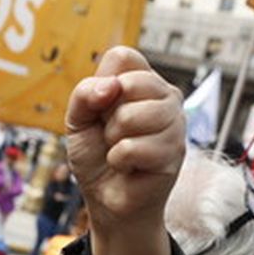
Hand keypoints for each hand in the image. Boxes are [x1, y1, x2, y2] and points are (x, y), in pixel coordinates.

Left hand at [65, 47, 183, 254]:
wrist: (107, 198)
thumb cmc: (96, 155)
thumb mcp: (77, 120)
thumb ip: (85, 94)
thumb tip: (112, 87)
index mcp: (142, 81)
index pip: (123, 56)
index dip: (102, 82)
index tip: (100, 107)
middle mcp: (164, 96)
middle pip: (129, 83)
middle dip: (107, 115)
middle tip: (112, 134)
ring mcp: (175, 122)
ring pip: (132, 116)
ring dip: (114, 139)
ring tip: (121, 150)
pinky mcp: (175, 150)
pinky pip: (133, 147)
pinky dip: (120, 160)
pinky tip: (130, 167)